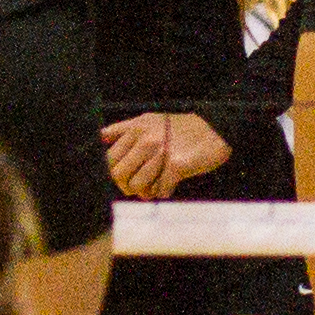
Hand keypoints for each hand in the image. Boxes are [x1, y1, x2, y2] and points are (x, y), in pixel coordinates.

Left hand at [103, 110, 231, 196]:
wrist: (215, 129)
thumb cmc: (180, 128)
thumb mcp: (148, 120)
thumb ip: (123, 129)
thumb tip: (99, 138)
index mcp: (136, 128)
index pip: (108, 158)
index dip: (113, 173)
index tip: (125, 178)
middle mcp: (145, 139)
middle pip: (118, 175)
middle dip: (126, 186)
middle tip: (138, 187)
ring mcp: (161, 152)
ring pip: (137, 186)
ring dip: (145, 192)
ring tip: (155, 188)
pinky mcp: (176, 165)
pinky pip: (159, 191)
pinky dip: (162, 194)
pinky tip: (168, 186)